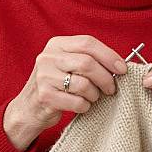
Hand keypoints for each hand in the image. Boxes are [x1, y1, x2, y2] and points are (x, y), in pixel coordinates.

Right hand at [4, 35, 126, 150]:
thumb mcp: (67, 64)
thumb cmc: (57, 84)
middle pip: (87, 63)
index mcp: (56, 44)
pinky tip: (82, 105)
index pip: (87, 43)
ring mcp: (44, 77)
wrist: (29, 108)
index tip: (123, 68)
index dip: (108, 55)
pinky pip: (77, 102)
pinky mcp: (45, 97)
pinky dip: (85, 106)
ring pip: (84, 84)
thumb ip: (88, 59)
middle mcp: (48, 57)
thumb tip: (120, 65)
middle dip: (106, 78)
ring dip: (95, 94)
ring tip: (93, 97)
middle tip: (112, 88)